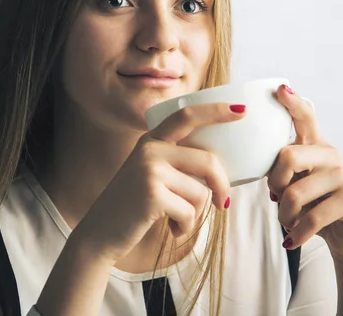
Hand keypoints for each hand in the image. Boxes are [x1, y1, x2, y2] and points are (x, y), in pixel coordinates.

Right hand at [74, 103, 244, 264]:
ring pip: (201, 191)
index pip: (186, 115)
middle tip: (222, 202)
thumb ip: (176, 162)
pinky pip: (190, 211)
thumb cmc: (134, 205)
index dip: (215, 111)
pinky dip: (186, 227)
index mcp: (151, 140)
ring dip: (196, 213)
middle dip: (222, 185)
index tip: (241, 111)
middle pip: (208, 160)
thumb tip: (220, 167)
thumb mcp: (150, 173)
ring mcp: (149, 170)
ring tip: (177, 219)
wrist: (101, 232)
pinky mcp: (152, 194)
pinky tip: (171, 229)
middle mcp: (150, 149)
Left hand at [267, 84, 342, 261]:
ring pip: (293, 193)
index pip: (306, 116)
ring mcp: (341, 176)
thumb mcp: (293, 182)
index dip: (292, 102)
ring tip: (287, 222)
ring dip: (284, 215)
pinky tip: (291, 239)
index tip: (280, 88)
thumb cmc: (311, 204)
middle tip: (277, 198)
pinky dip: (296, 232)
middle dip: (274, 183)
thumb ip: (278, 168)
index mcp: (314, 146)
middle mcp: (330, 154)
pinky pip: (310, 217)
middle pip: (287, 156)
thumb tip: (245, 160)